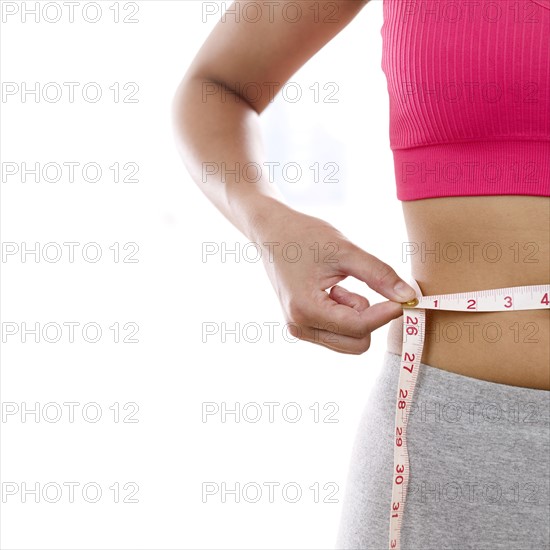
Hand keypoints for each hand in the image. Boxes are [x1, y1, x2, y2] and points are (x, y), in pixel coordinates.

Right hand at [256, 209, 416, 353]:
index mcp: (306, 309)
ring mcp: (300, 329)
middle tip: (364, 287)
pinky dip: (346, 315)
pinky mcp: (303, 326)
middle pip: (357, 343)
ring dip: (356, 315)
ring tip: (341, 285)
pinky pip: (339, 333)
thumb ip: (379, 275)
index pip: (359, 327)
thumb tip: (408, 297)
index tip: (404, 298)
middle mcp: (300, 326)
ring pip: (349, 340)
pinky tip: (333, 290)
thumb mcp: (345, 251)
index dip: (386, 313)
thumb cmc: (305, 236)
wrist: (272, 232)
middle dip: (369, 317)